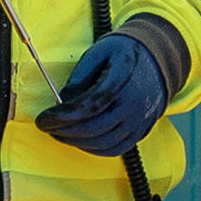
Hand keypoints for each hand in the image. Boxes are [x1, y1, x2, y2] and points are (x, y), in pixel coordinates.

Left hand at [37, 28, 171, 155]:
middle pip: (93, 128)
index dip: (61, 117)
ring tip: (59, 134)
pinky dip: (94, 150)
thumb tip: (63, 100)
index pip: (87, 106)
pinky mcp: (141, 130)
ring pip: (103, 143)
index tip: (42, 119)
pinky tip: (80, 141)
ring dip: (76, 143)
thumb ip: (80, 75)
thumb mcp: (99, 50)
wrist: (158, 58)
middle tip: (46, 127)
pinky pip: (116, 149)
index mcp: (122, 81)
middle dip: (63, 132)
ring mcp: (139, 120)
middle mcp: (133, 104)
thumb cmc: (124, 52)